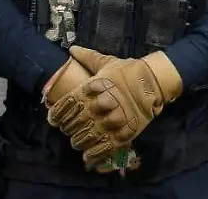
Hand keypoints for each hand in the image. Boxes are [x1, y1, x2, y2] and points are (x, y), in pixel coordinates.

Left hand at [43, 56, 141, 174]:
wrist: (153, 82)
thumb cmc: (128, 71)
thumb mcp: (107, 62)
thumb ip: (88, 57)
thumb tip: (71, 49)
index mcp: (92, 88)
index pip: (67, 105)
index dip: (57, 115)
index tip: (53, 120)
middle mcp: (99, 105)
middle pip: (75, 122)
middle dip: (68, 128)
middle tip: (67, 130)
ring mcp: (112, 120)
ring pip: (88, 136)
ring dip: (79, 142)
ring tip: (76, 142)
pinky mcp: (124, 132)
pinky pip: (105, 147)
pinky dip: (94, 155)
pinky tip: (87, 158)